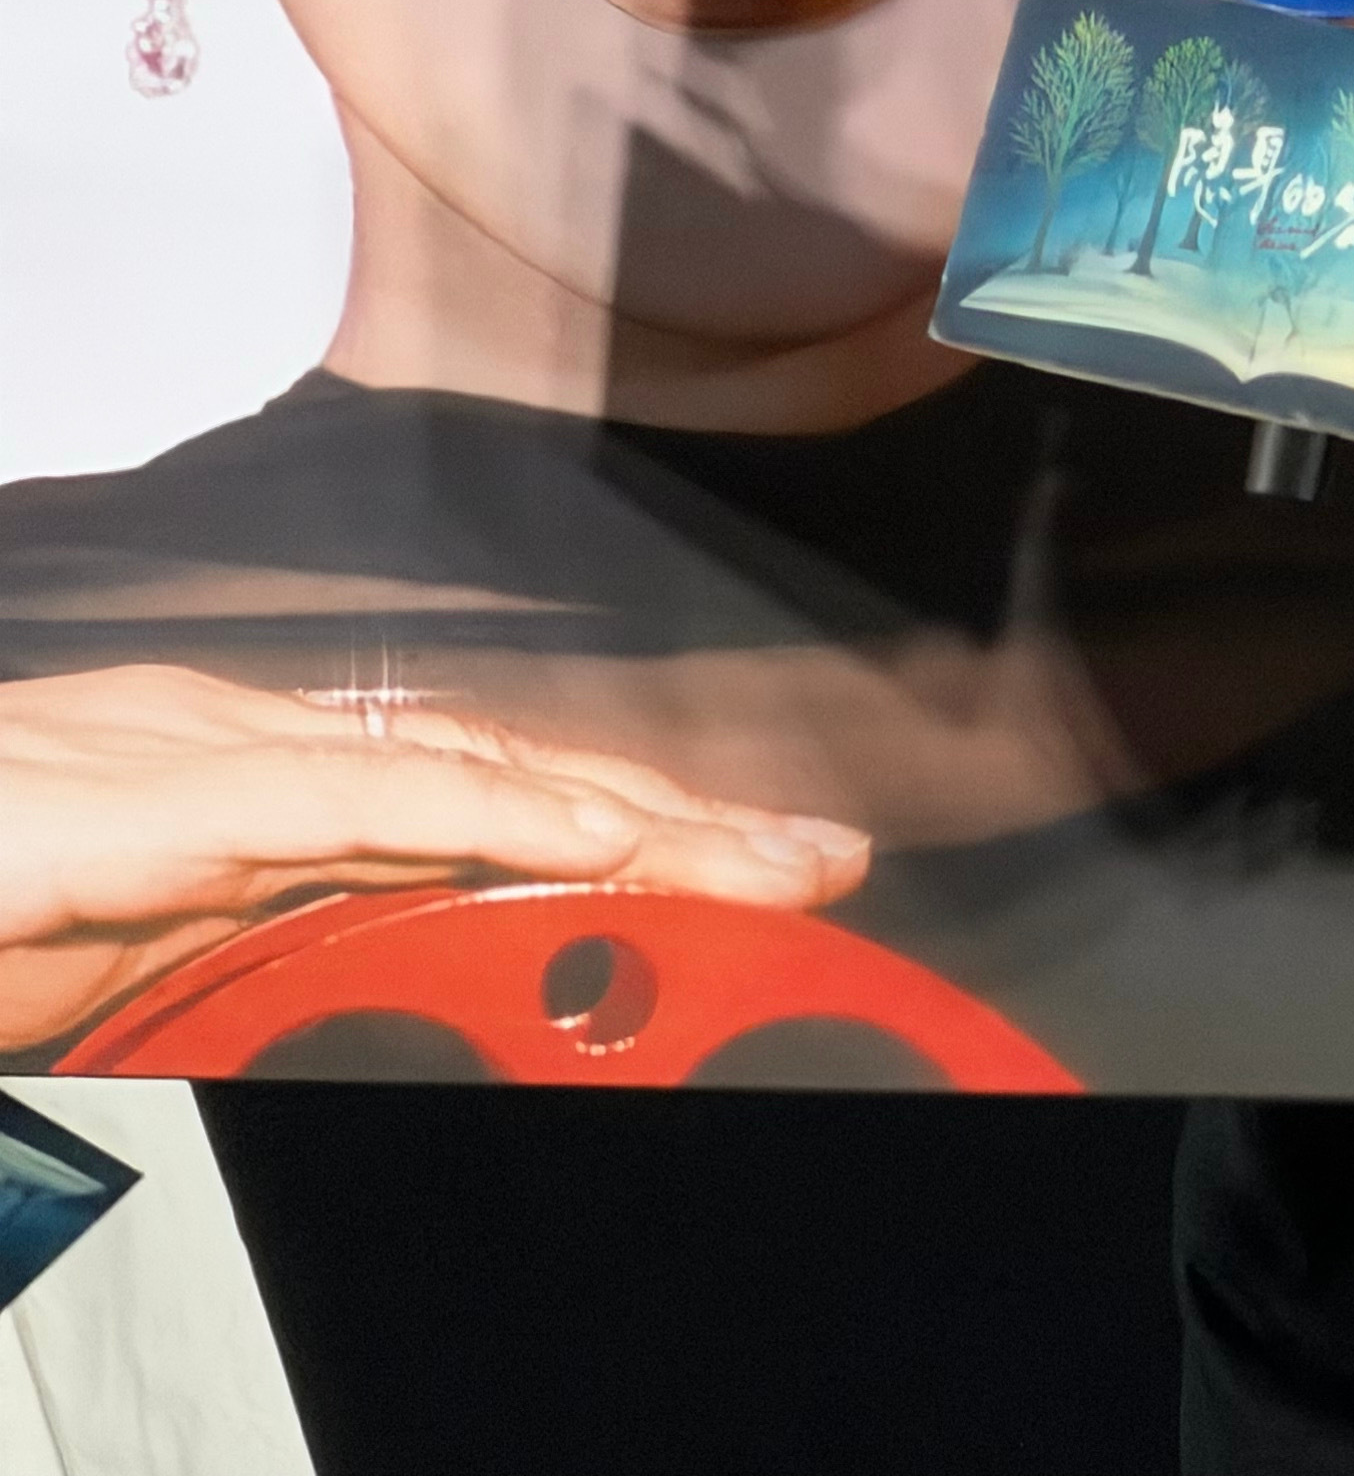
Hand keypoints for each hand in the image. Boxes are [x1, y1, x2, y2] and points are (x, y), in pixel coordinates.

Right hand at [0, 663, 869, 1058]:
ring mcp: (178, 764)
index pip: (444, 812)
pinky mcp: (129, 806)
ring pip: (444, 775)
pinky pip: (342, 801)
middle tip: (818, 862)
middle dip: (657, 822)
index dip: (598, 837)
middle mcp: (219, 759)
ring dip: (617, 819)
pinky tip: (590, 844)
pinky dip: (479, 818)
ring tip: (762, 862)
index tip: (741, 879)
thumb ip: (218, 995)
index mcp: (212, 812)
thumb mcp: (91, 988)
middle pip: (480, 780)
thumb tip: (346, 1037)